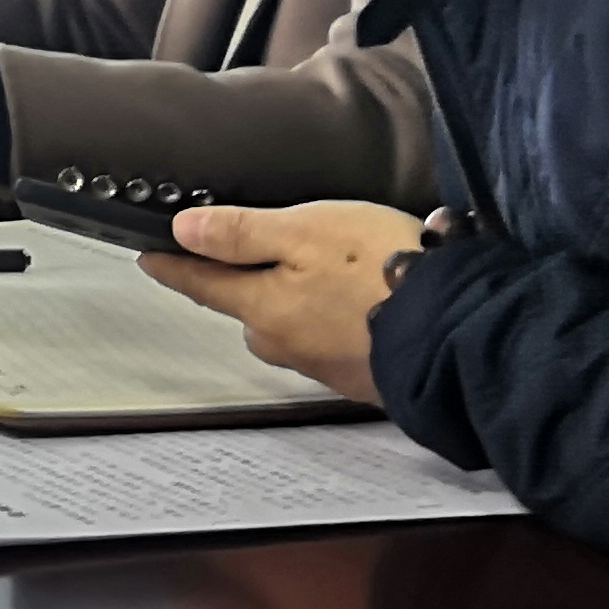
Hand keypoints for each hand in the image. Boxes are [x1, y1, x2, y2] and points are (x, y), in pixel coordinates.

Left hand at [144, 201, 422, 405]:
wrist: (459, 333)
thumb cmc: (383, 273)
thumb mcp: (306, 232)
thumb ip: (242, 232)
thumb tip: (183, 231)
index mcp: (264, 307)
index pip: (204, 283)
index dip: (175, 266)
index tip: (149, 257)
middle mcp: (288, 344)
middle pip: (251, 310)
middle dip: (248, 285)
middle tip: (259, 254)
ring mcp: (329, 366)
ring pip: (294, 329)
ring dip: (300, 304)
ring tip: (328, 273)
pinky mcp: (368, 377)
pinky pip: (336, 343)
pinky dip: (339, 322)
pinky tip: (364, 303)